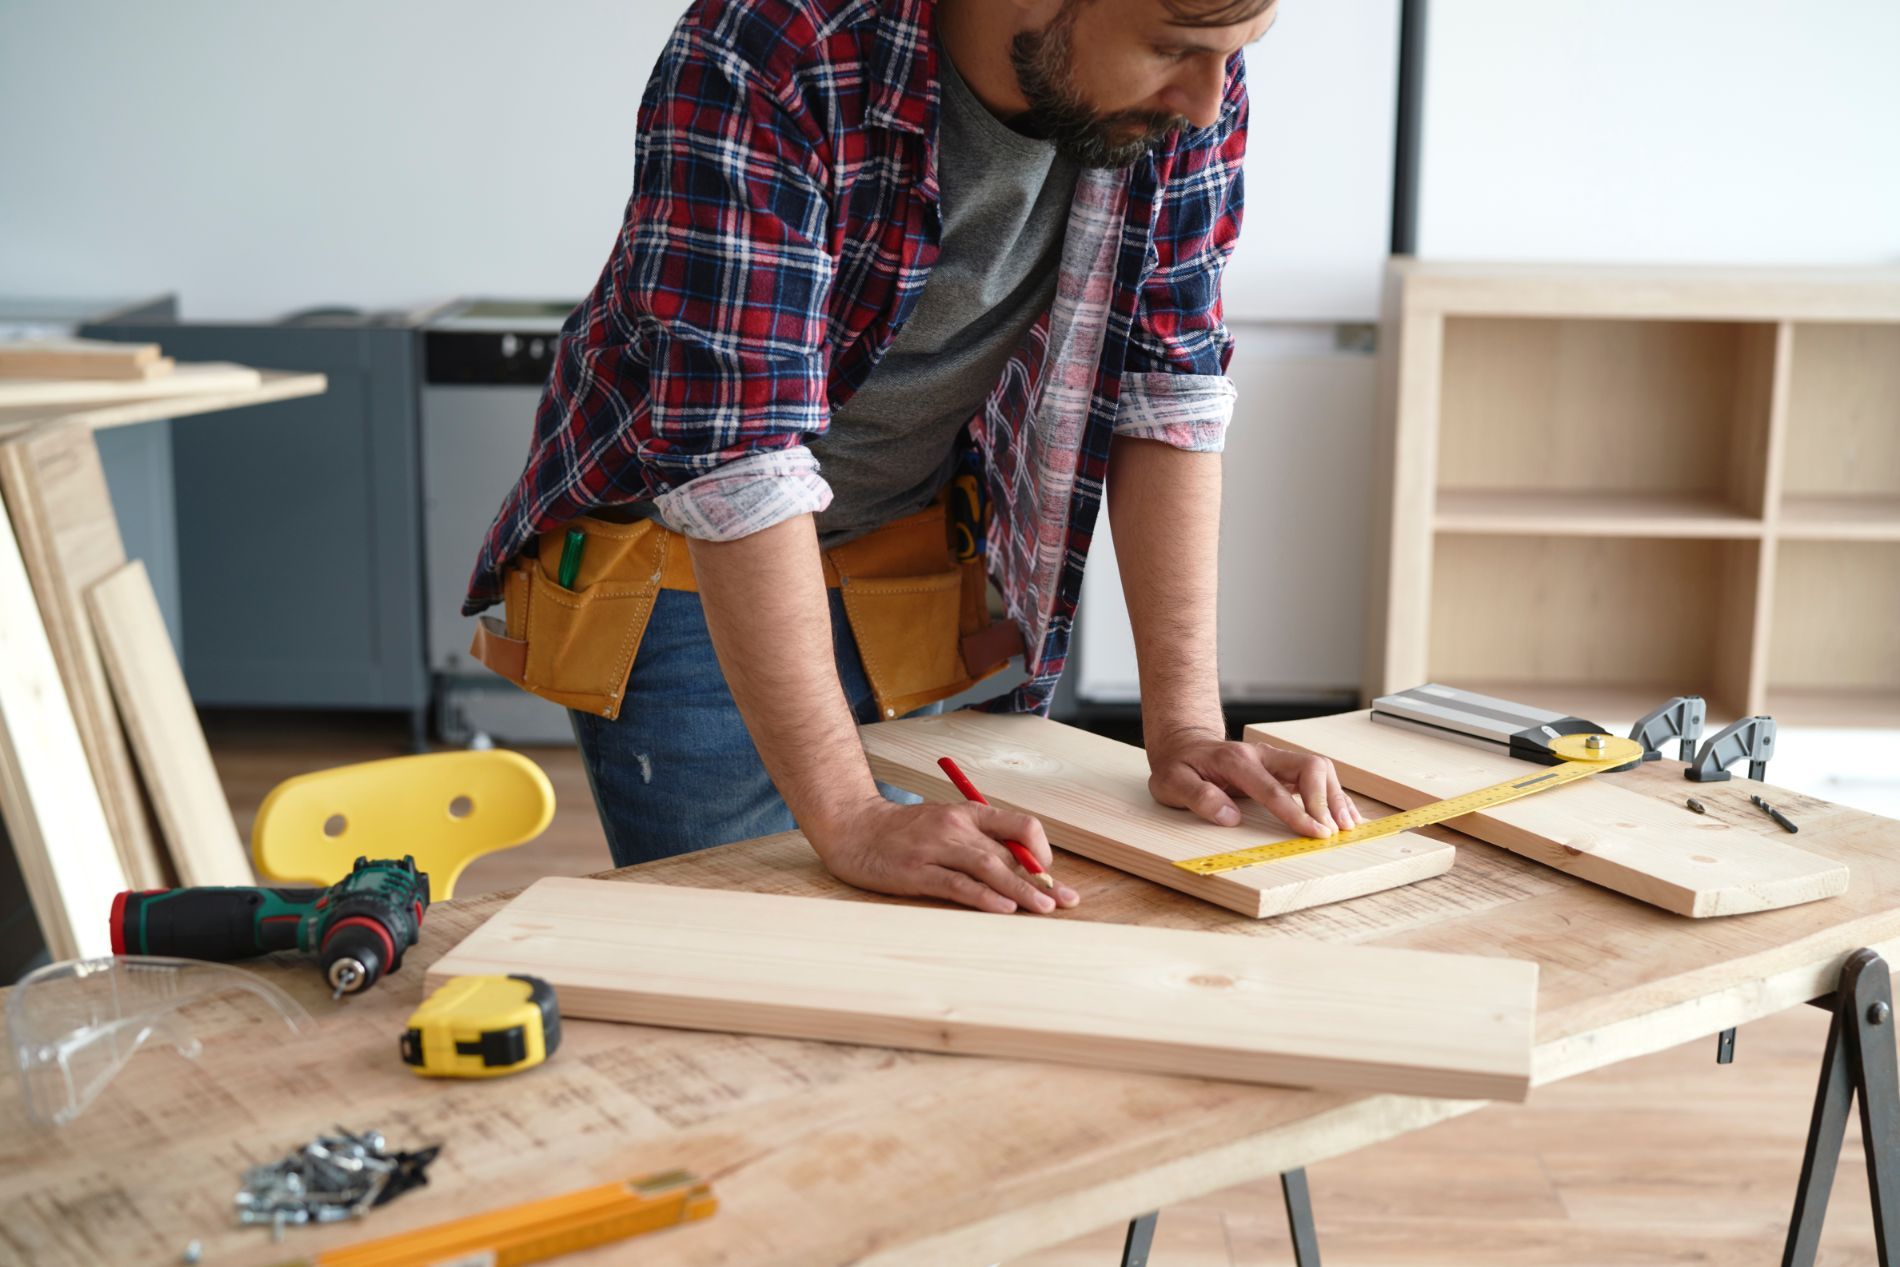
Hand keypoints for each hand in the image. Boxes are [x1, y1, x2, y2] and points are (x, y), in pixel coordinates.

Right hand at [807, 797, 1081, 914]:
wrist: (853, 828)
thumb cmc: (904, 832)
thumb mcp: (945, 825)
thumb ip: (979, 841)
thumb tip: (1021, 868)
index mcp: (968, 813)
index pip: (1020, 825)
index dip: (1041, 850)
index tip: (1049, 874)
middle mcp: (956, 826)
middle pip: (1009, 853)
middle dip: (1041, 880)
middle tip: (1066, 901)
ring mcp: (936, 848)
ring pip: (989, 868)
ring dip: (1021, 890)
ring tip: (1044, 908)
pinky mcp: (917, 872)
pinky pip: (957, 885)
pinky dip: (984, 897)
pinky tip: (1003, 908)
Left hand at [1147, 728, 1365, 836]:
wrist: (1184, 745)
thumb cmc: (1179, 767)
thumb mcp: (1171, 783)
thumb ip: (1198, 797)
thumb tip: (1230, 817)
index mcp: (1235, 760)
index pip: (1272, 787)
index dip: (1296, 811)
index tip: (1316, 833)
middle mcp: (1261, 754)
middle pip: (1308, 766)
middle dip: (1326, 799)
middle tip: (1334, 831)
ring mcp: (1275, 758)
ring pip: (1318, 768)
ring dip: (1336, 796)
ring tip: (1348, 826)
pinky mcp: (1283, 766)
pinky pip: (1316, 775)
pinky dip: (1333, 794)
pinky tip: (1345, 814)